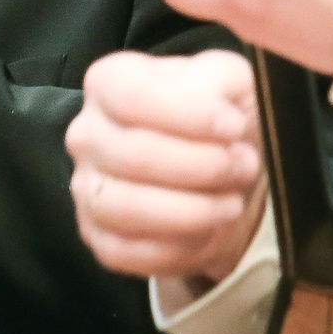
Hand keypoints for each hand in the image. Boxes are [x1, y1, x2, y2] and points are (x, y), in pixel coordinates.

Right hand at [67, 50, 265, 305]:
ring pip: (125, 207)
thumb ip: (223, 81)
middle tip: (245, 166)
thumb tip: (218, 110)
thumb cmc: (220, 116)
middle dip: (201, 166)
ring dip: (191, 211)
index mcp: (109, 83)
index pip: (130, 96)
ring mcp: (87, 187)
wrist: (222, 170)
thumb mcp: (230, 80)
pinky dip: (176, 248)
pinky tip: (210, 233)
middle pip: (132, 154)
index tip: (234, 126)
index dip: (187, 115)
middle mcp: (87, 134)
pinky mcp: (97, 237)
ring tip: (233, 204)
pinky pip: (126, 252)